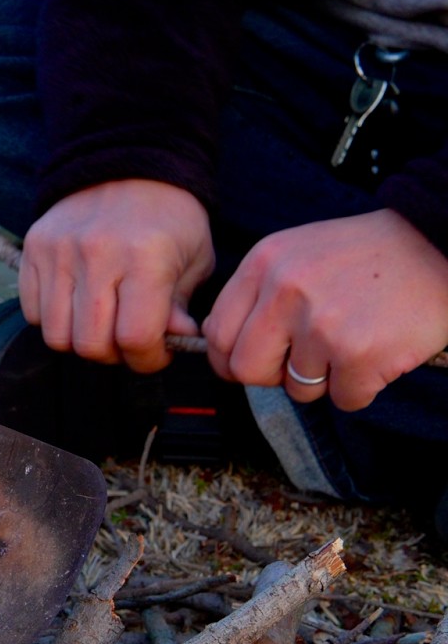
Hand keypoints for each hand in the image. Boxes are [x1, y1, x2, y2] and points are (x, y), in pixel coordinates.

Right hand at [19, 179, 214, 371]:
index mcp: (145, 258)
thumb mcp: (194, 260)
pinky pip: (32, 311)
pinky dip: (54, 319)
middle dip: (113, 355)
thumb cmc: (169, 218)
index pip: (135, 337)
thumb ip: (180, 308)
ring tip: (100, 323)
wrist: (128, 163)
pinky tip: (76, 304)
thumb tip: (171, 342)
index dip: (147, 359)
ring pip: (57, 334)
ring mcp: (59, 251)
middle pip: (91, 343)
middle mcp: (96, 254)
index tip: (155, 353)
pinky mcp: (34, 248)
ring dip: (80, 339)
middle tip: (126, 339)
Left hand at [202, 209, 447, 409]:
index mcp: (263, 264)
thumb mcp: (296, 254)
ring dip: (325, 379)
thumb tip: (225, 348)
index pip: (217, 333)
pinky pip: (344, 400)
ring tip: (351, 343)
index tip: (255, 362)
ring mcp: (322, 324)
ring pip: (297, 389)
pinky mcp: (360, 354)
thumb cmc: (365, 256)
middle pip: (246, 370)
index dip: (231, 358)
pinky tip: (377, 354)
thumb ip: (258, 294)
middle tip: (305, 361)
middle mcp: (285, 291)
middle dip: (273, 376)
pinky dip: (361, 388)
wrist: (438, 243)